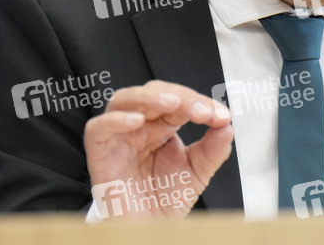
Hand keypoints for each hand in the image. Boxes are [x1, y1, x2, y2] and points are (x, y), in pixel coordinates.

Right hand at [83, 80, 232, 218]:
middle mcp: (140, 126)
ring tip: (173, 103)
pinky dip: (114, 120)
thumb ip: (213, 149)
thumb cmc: (166, 198)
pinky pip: (97, 129)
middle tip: (203, 112)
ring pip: (123, 100)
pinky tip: (136, 121)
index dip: (200, 102)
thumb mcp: (198, 172)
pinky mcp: (99, 154)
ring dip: (149, 97)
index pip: (179, 100)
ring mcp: (119, 137)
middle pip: (154, 93)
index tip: (221, 116)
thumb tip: (227, 126)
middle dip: (181, 97)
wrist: (149, 230)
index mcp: (163, 125)